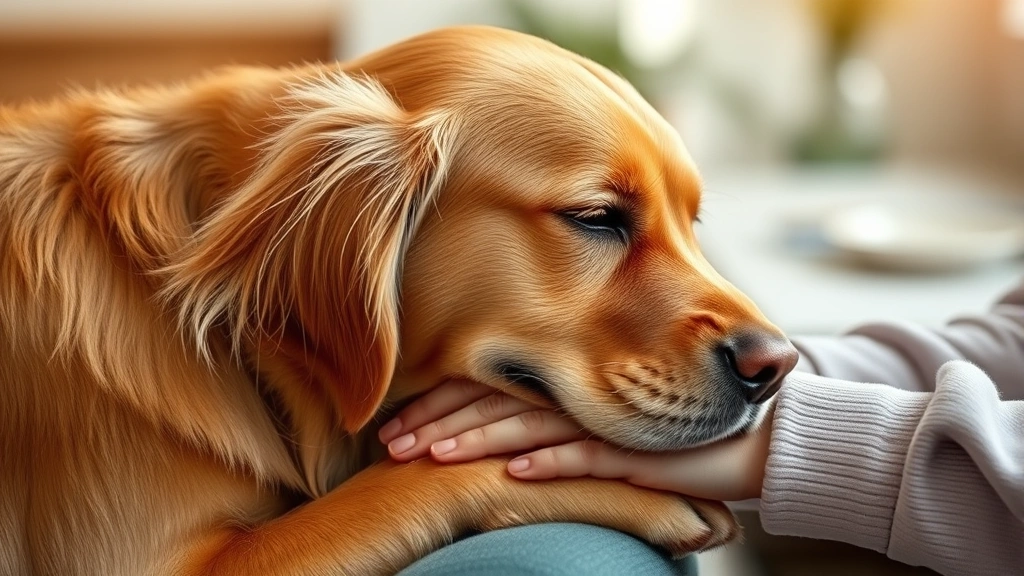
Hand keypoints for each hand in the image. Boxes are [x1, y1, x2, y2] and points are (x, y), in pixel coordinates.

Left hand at [379, 380, 773, 501]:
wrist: (753, 436)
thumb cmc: (670, 428)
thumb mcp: (604, 421)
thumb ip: (557, 420)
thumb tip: (498, 446)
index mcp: (570, 375)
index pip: (491, 385)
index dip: (439, 401)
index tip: (393, 421)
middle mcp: (583, 389)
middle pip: (495, 402)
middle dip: (437, 422)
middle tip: (387, 441)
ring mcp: (611, 415)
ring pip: (528, 424)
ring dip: (474, 441)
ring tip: (425, 455)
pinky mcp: (643, 445)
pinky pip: (589, 455)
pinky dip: (550, 464)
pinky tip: (511, 476)